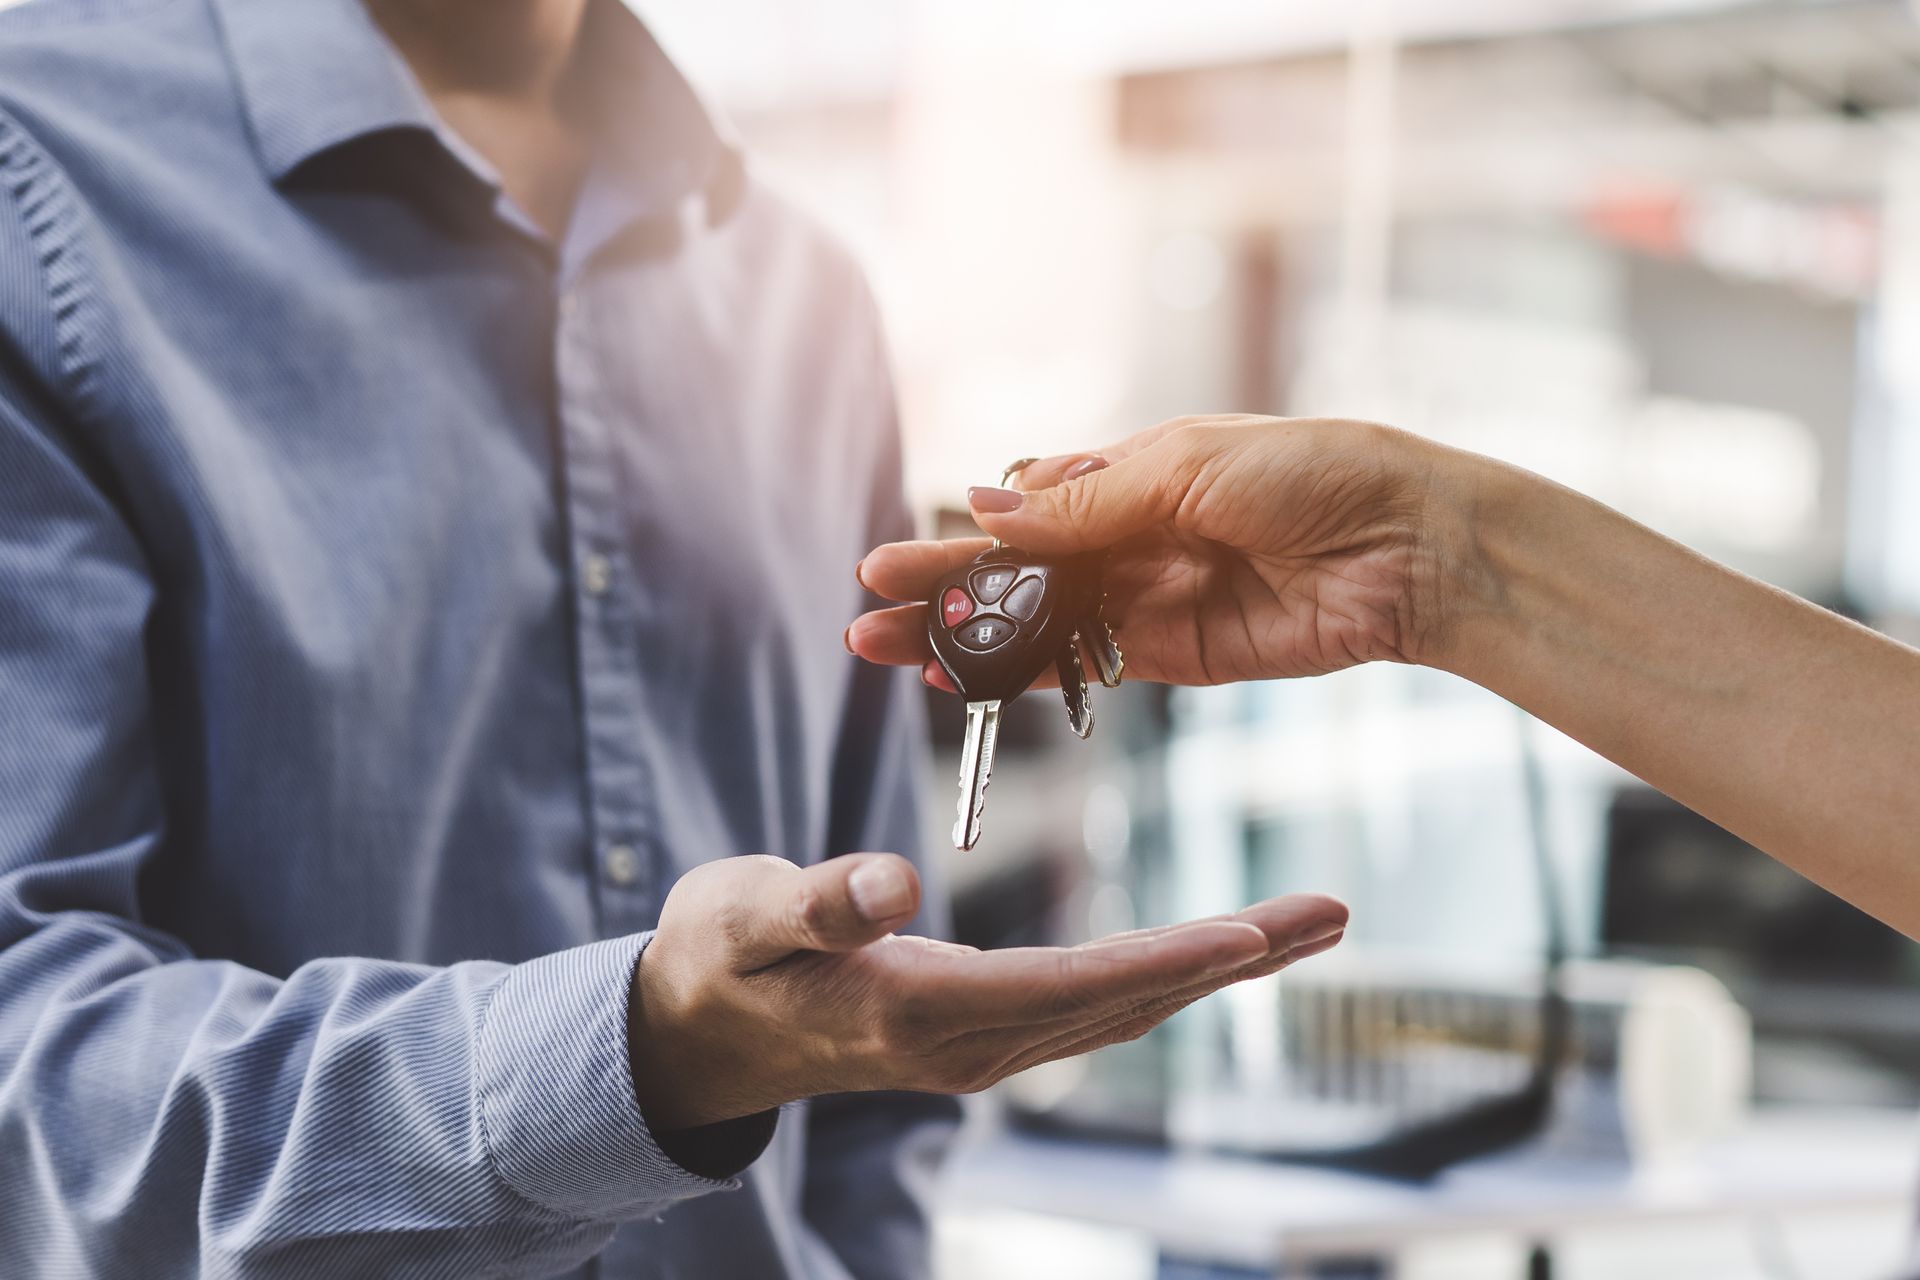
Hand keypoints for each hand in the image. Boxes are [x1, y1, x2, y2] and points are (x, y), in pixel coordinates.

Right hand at [628, 852, 1345, 1130]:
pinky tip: (1215, 950)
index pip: (1066, 988)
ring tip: (1307, 924)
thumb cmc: (714, 961)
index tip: (1251, 933)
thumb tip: (894, 879)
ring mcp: (982, 1044)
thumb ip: (815, 902)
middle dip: (1234, 960)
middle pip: (1127, 1002)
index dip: (1163, 960)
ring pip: (1126, 1006)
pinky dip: (1169, 970)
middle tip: (1332, 912)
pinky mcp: (984, 1026)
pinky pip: (1098, 1003)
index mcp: (917, 1012)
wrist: (694, 1033)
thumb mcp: (741, 919)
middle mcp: (969, 1043)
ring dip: (1220, 967)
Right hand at [848, 415, 1456, 688]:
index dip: (961, 538)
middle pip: (1018, 571)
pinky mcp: (1177, 654)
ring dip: (968, 641)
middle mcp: (1132, 535)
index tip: (893, 562)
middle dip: (944, 592)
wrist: (1412, 546)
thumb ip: (1085, 501)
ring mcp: (1150, 597)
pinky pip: (1084, 666)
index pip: (1024, 507)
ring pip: (1037, 624)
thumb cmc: (1313, 474)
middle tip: (870, 614)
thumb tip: (987, 502)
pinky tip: (967, 685)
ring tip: (892, 654)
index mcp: (1132, 470)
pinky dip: (1024, 677)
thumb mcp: (1185, 468)